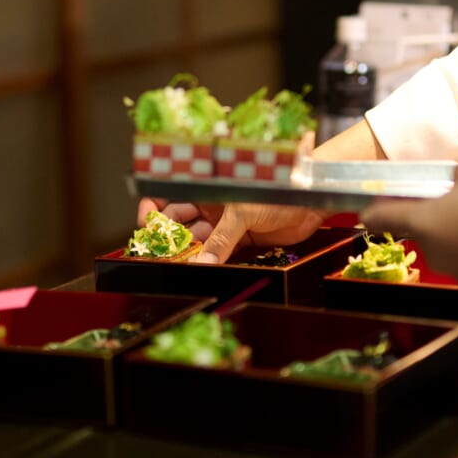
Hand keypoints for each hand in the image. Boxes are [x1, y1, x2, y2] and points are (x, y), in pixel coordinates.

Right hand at [137, 197, 328, 263]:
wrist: (311, 200)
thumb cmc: (278, 190)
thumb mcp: (243, 212)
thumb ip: (221, 240)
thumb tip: (202, 263)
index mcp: (208, 188)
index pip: (172, 196)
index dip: (155, 209)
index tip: (147, 225)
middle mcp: (213, 206)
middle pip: (180, 223)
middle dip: (168, 238)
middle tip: (160, 255)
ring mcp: (227, 224)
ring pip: (199, 241)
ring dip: (188, 253)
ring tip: (178, 265)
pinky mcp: (242, 240)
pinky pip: (220, 253)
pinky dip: (211, 262)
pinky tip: (202, 269)